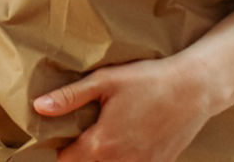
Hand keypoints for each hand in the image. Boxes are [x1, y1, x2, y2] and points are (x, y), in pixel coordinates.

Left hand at [32, 57, 213, 161]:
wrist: (194, 88)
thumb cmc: (148, 80)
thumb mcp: (105, 81)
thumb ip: (70, 97)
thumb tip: (39, 107)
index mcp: (102, 144)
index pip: (66, 161)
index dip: (60, 147)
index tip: (61, 132)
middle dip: (81, 153)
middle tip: (84, 130)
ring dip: (103, 157)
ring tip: (106, 134)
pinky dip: (126, 158)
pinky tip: (129, 139)